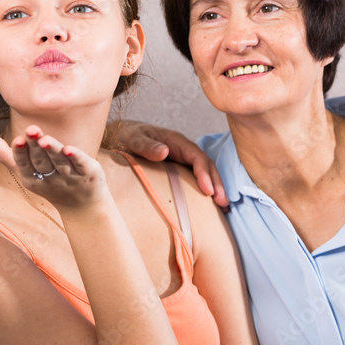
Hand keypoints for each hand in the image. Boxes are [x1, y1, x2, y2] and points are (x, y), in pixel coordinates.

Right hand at [0, 126, 109, 212]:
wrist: (81, 205)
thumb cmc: (49, 182)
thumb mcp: (25, 172)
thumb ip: (6, 155)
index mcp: (32, 178)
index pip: (25, 164)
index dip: (21, 153)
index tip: (17, 139)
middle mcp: (50, 178)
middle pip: (42, 161)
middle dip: (35, 146)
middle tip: (30, 129)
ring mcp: (70, 177)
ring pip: (60, 162)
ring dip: (52, 150)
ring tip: (45, 139)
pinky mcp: (88, 173)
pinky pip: (81, 165)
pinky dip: (77, 157)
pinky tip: (70, 149)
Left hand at [111, 120, 227, 208]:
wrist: (121, 137)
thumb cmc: (128, 137)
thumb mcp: (134, 139)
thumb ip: (147, 146)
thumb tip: (165, 152)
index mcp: (176, 141)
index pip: (196, 156)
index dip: (204, 173)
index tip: (207, 190)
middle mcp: (183, 151)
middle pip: (206, 166)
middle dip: (216, 183)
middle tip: (223, 202)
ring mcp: (183, 161)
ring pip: (204, 174)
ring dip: (215, 189)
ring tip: (223, 208)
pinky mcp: (179, 171)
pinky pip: (195, 180)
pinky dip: (204, 191)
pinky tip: (211, 207)